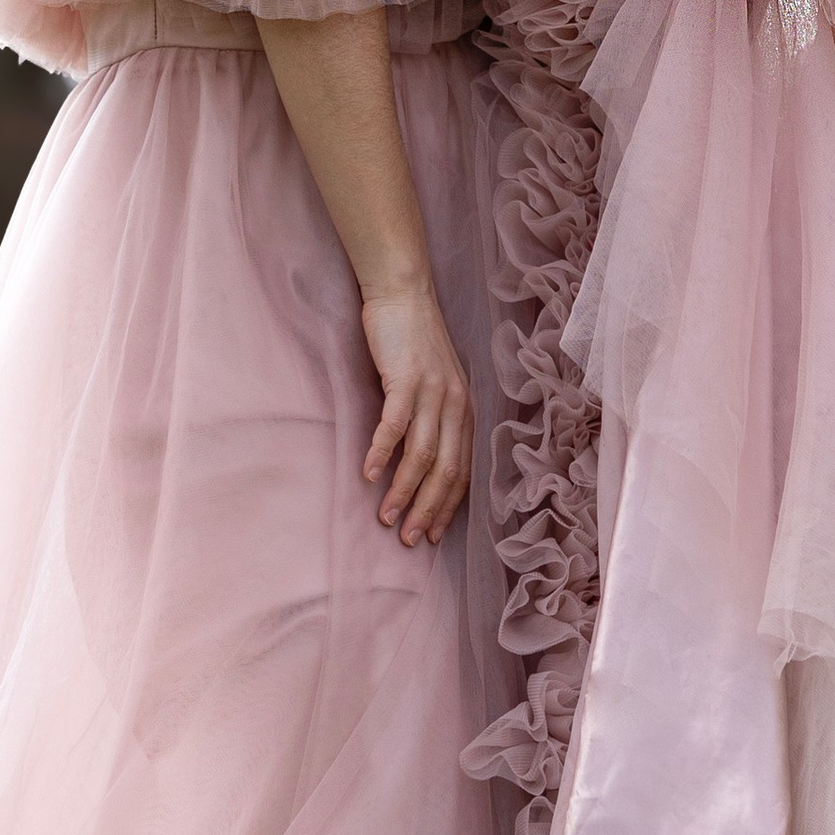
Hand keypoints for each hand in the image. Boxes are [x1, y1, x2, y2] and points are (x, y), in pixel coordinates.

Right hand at [359, 276, 473, 547]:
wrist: (403, 295)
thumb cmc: (413, 342)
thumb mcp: (434, 385)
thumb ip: (433, 419)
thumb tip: (418, 462)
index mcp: (465, 410)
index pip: (462, 471)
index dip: (448, 507)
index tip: (433, 535)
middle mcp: (456, 404)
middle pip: (446, 471)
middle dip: (428, 510)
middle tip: (409, 539)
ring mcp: (433, 392)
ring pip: (423, 455)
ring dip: (404, 491)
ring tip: (387, 517)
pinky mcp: (406, 379)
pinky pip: (395, 425)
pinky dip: (383, 453)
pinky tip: (369, 475)